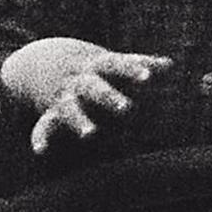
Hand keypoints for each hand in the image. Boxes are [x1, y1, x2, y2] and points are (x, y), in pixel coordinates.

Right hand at [4, 37, 168, 148]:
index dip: (133, 71)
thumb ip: (141, 65)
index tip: (149, 77)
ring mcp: (63, 98)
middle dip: (109, 97)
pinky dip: (40, 138)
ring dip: (80, 120)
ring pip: (70, 108)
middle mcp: (80, 82)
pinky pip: (43, 127)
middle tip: (128, 109)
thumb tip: (171, 65)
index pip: (117, 65)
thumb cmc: (93, 68)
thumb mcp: (113, 61)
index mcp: (98, 67)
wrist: (41, 60)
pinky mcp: (50, 115)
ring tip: (91, 135)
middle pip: (94, 87)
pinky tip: (41, 152)